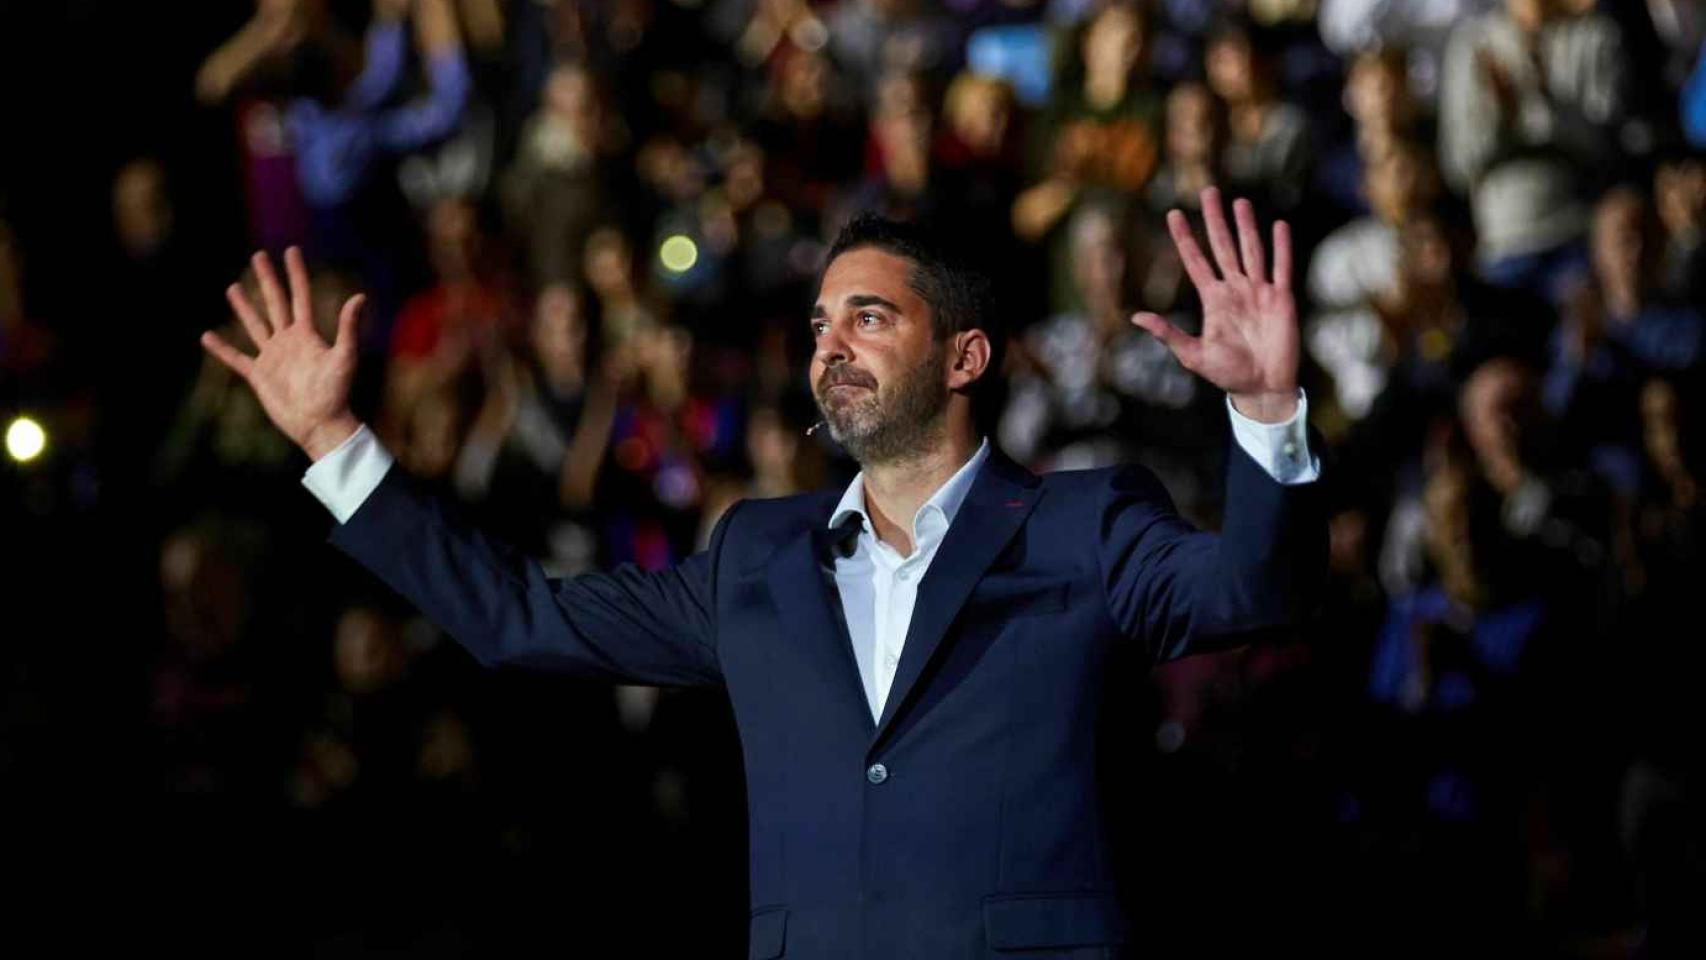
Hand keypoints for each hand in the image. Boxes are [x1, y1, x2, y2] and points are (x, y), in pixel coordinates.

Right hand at [200, 247, 367, 459]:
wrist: (320, 424)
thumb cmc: (337, 393)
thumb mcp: (345, 357)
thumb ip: (348, 327)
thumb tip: (360, 296)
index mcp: (307, 334)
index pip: (300, 296)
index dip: (296, 274)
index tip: (291, 250)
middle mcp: (288, 341)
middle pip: (275, 302)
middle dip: (267, 279)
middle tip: (258, 256)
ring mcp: (272, 357)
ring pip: (255, 325)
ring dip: (244, 307)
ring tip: (232, 287)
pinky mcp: (259, 375)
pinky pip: (236, 358)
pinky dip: (222, 348)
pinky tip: (207, 336)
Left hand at [1131, 187, 1298, 421]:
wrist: (1262, 387)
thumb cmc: (1227, 374)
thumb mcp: (1192, 355)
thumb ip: (1168, 334)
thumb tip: (1135, 318)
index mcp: (1213, 299)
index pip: (1195, 261)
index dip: (1185, 238)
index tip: (1173, 214)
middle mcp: (1235, 289)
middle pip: (1223, 246)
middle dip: (1215, 220)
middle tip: (1208, 191)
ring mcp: (1258, 291)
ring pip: (1251, 250)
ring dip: (1246, 226)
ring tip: (1239, 202)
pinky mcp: (1281, 299)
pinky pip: (1282, 268)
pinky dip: (1281, 247)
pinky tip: (1278, 226)